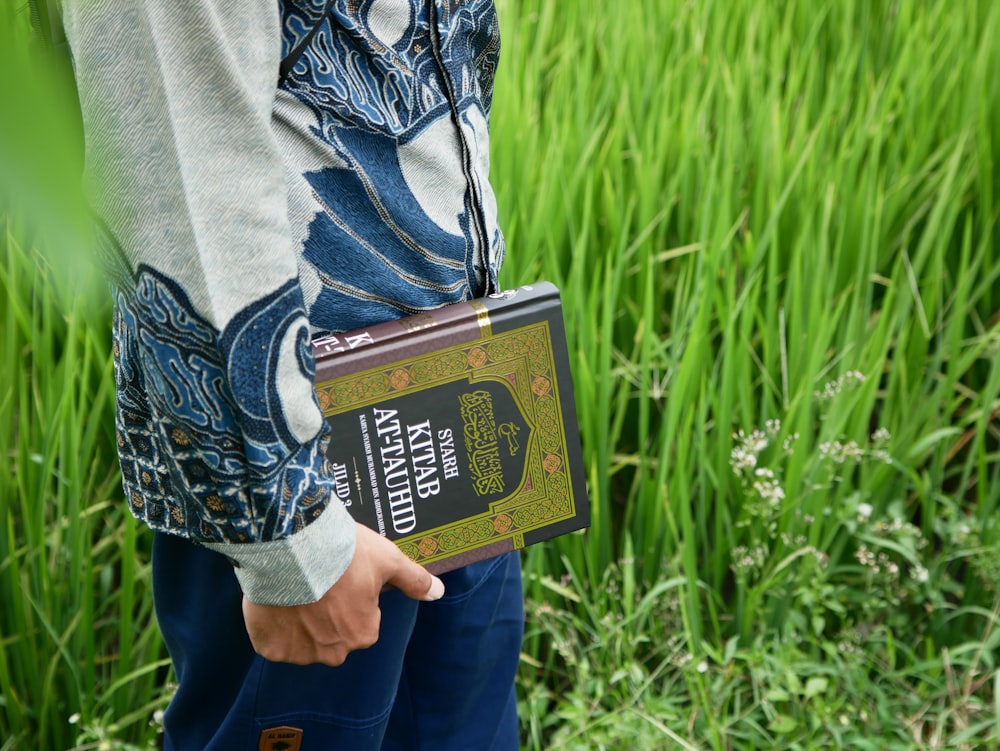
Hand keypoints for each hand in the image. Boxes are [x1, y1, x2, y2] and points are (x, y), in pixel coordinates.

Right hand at [242, 523, 443, 665]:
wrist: (292, 546)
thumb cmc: (344, 553)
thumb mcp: (387, 560)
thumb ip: (414, 579)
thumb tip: (438, 592)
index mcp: (363, 635)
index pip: (364, 621)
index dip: (353, 596)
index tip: (343, 577)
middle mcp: (333, 652)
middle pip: (333, 634)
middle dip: (326, 613)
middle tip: (319, 580)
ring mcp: (298, 652)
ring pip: (302, 638)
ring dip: (300, 618)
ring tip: (297, 584)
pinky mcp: (268, 646)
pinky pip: (273, 639)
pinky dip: (273, 623)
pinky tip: (277, 597)